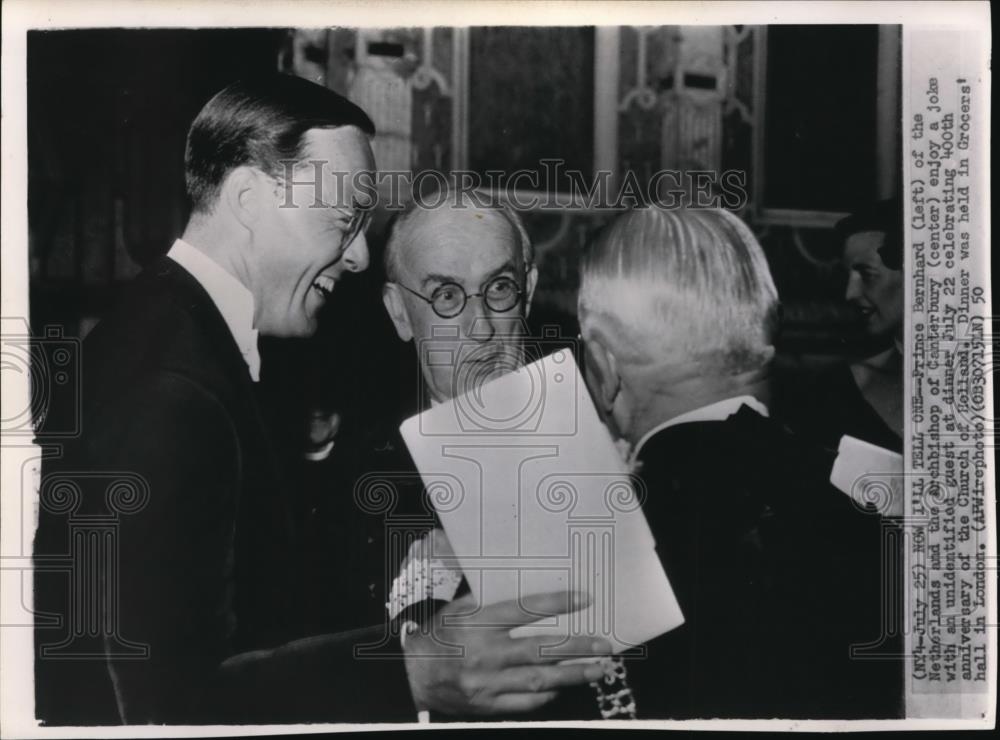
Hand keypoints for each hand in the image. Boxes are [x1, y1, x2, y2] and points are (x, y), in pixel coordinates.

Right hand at [402, 590, 610, 715]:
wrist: (412, 673)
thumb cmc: (439, 635)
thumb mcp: (459, 608)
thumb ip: (491, 600)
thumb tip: (526, 587)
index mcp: (478, 622)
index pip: (526, 609)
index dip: (558, 603)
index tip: (584, 599)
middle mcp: (485, 653)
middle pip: (541, 649)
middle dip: (577, 647)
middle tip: (603, 644)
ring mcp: (487, 683)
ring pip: (539, 679)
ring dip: (572, 675)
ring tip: (597, 669)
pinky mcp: (487, 705)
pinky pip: (526, 703)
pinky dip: (547, 695)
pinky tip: (563, 686)